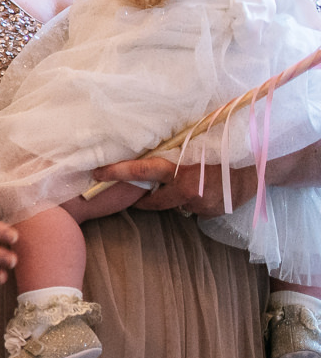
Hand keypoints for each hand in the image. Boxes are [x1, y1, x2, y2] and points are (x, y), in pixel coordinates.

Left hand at [90, 156, 250, 215]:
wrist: (262, 167)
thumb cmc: (227, 147)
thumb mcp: (197, 144)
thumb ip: (174, 150)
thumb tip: (149, 149)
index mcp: (181, 171)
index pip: (140, 171)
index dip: (116, 172)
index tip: (96, 173)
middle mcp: (188, 191)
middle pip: (153, 201)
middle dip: (145, 199)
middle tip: (139, 193)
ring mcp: (200, 205)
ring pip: (176, 204)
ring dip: (177, 196)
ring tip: (195, 180)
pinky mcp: (211, 213)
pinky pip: (194, 208)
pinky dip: (196, 200)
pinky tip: (210, 188)